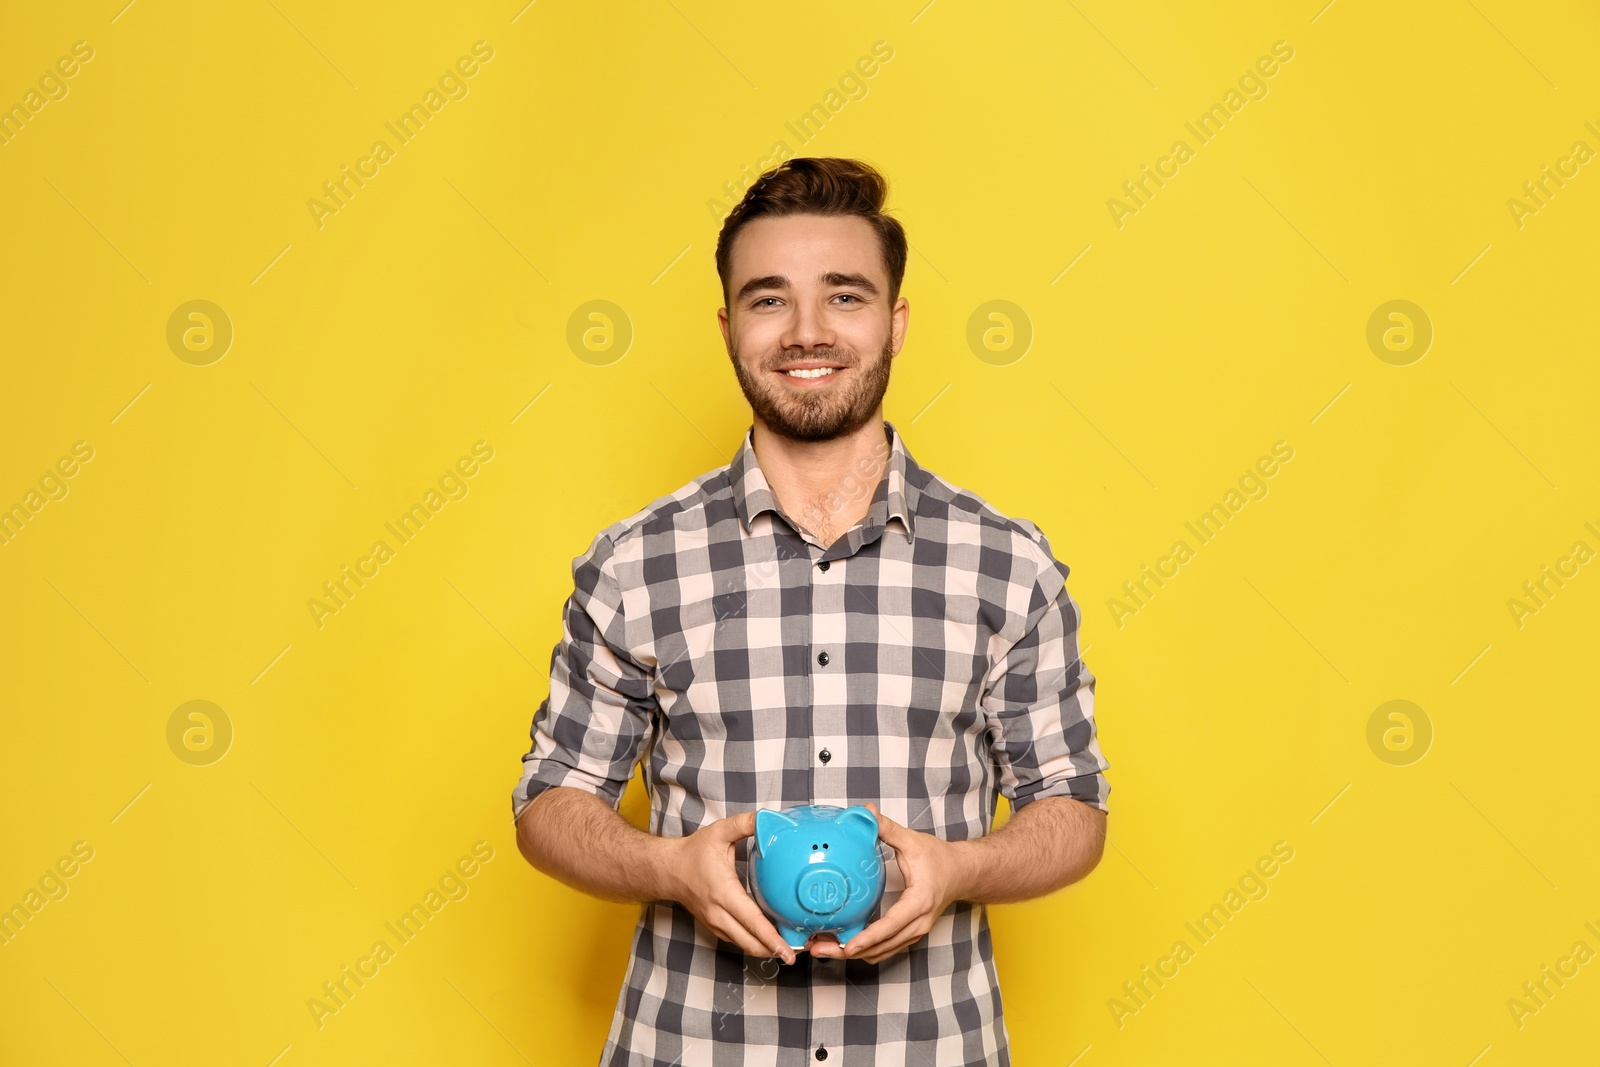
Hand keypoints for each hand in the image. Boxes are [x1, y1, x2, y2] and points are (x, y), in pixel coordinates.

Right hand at [662, 811, 795, 964]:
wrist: (667, 870)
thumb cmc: (693, 852)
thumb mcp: (719, 831)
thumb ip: (745, 823)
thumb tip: (770, 819)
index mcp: (723, 893)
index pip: (751, 921)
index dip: (772, 938)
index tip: (788, 950)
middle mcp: (719, 914)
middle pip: (750, 942)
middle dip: (775, 950)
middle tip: (800, 952)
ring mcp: (715, 924)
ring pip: (744, 945)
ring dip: (766, 950)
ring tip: (790, 949)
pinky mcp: (715, 927)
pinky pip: (737, 940)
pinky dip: (754, 944)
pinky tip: (769, 941)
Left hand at [809, 802, 969, 964]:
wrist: (962, 873)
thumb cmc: (940, 858)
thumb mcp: (913, 840)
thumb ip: (888, 828)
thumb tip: (867, 812)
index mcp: (919, 901)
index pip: (891, 925)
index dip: (868, 937)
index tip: (848, 946)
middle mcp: (919, 923)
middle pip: (882, 946)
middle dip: (850, 951)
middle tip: (819, 948)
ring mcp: (915, 932)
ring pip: (883, 952)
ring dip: (855, 954)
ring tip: (824, 948)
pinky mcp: (911, 934)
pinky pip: (887, 949)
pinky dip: (866, 950)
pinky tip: (845, 945)